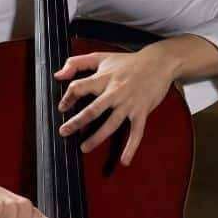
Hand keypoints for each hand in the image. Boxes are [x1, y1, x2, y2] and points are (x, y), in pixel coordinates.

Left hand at [53, 49, 178, 165]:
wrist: (159, 62)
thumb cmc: (128, 62)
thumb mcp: (101, 57)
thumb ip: (77, 63)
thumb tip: (58, 75)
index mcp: (104, 78)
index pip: (80, 87)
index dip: (68, 97)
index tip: (62, 107)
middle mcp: (115, 92)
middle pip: (93, 109)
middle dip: (77, 122)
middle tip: (64, 131)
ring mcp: (129, 103)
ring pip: (111, 123)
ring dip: (97, 138)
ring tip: (84, 147)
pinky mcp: (142, 111)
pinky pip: (136, 132)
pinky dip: (131, 147)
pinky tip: (125, 160)